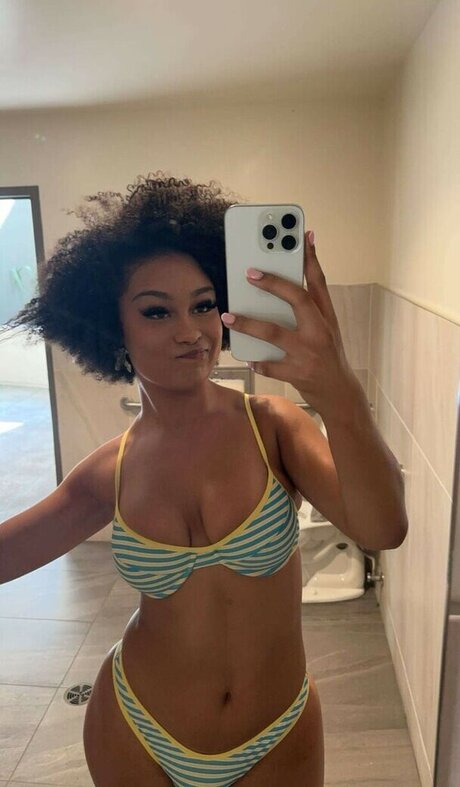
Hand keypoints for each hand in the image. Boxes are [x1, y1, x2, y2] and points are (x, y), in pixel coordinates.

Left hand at [220, 231, 359, 419]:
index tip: (302, 237)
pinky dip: (257, 360)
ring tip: (229, 316)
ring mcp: (308, 353)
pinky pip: (269, 364)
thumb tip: (291, 279)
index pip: (320, 283)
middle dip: (274, 285)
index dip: (311, 259)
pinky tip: (247, 356)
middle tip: (250, 273)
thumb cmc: (329, 356)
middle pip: (298, 300)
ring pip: (274, 333)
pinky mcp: (297, 373)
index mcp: (327, 318)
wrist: (340, 393)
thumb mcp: (327, 328)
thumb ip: (312, 306)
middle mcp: (320, 331)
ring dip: (249, 323)